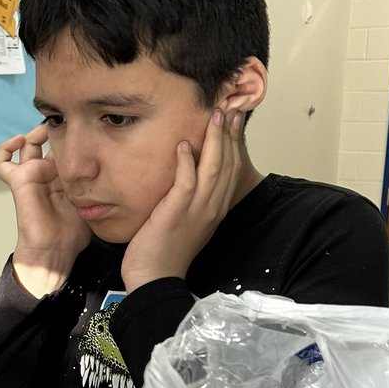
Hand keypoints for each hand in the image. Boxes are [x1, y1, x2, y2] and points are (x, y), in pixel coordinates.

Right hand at [0, 125, 90, 295]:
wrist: (55, 250)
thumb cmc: (72, 234)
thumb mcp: (94, 203)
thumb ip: (102, 187)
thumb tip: (126, 174)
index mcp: (64, 178)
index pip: (66, 150)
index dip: (73, 137)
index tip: (86, 125)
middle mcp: (47, 175)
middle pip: (47, 143)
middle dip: (55, 129)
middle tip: (67, 119)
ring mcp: (32, 176)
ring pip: (28, 145)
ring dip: (35, 132)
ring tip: (46, 125)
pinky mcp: (20, 180)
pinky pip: (3, 162)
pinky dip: (5, 149)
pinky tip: (18, 141)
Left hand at [121, 109, 243, 291]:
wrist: (155, 278)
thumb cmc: (164, 252)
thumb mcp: (185, 222)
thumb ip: (190, 199)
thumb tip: (187, 176)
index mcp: (214, 210)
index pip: (231, 170)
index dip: (234, 143)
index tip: (233, 121)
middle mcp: (211, 208)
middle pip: (227, 164)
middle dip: (229, 134)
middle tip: (228, 108)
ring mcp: (196, 211)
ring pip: (213, 168)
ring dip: (214, 140)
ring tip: (214, 117)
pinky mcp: (177, 213)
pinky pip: (186, 182)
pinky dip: (187, 162)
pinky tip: (185, 145)